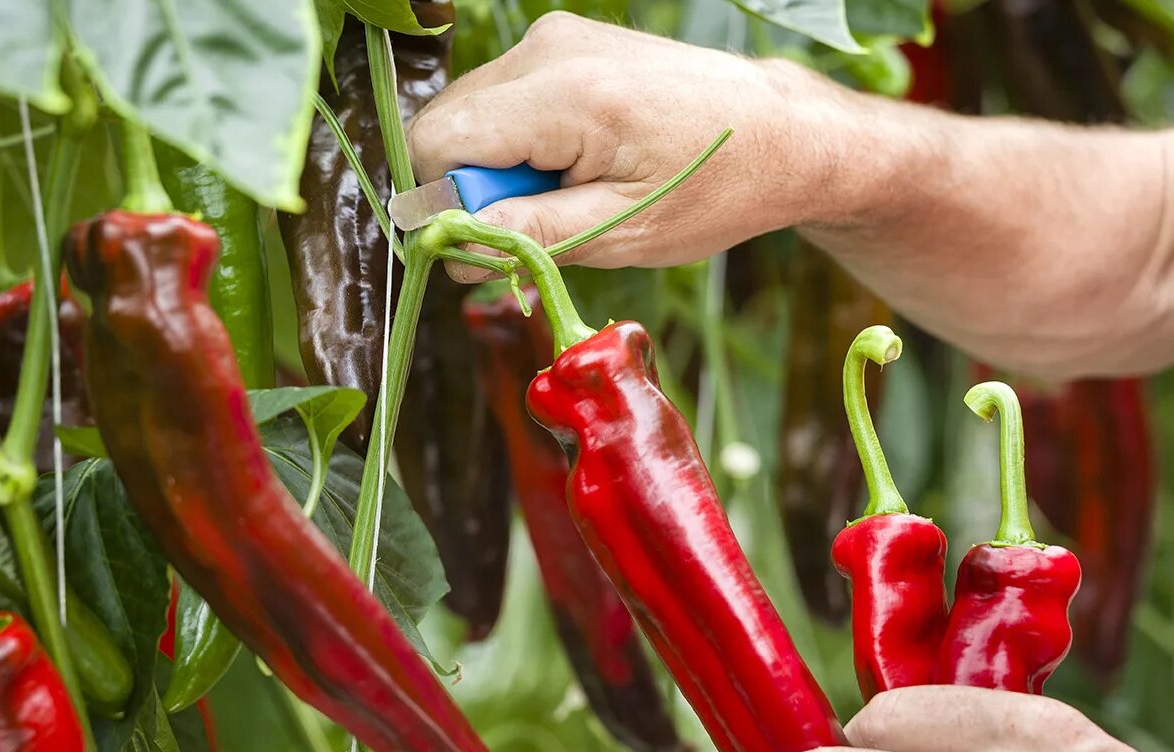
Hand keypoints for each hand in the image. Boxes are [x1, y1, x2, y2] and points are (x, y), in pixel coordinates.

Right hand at [406, 13, 870, 277]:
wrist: (777, 132)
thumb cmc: (714, 187)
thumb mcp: (623, 231)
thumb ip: (529, 234)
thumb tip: (453, 247)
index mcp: (567, 95)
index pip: (438, 143)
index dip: (445, 205)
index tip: (489, 245)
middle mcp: (549, 50)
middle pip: (445, 126)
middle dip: (472, 189)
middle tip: (536, 227)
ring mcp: (553, 39)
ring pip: (468, 116)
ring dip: (496, 169)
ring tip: (564, 196)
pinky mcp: (561, 44)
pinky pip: (500, 101)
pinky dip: (517, 145)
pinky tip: (570, 167)